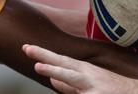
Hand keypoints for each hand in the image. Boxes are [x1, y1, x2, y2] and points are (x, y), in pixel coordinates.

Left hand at [23, 44, 137, 93]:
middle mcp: (87, 76)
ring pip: (71, 78)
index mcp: (84, 71)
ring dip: (55, 71)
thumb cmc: (111, 89)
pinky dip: (69, 90)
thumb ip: (69, 85)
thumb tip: (51, 78)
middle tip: (27, 49)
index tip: (26, 48)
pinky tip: (63, 83)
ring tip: (39, 66)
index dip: (42, 54)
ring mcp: (92, 88)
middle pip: (63, 63)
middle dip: (45, 56)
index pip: (59, 60)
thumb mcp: (89, 85)